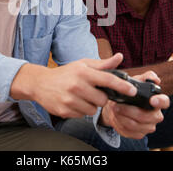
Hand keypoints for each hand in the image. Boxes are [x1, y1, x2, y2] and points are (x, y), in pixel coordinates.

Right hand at [10, 53, 137, 117]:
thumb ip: (103, 64)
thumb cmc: (65, 73)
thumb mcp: (83, 64)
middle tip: (92, 91)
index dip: (122, 86)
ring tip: (81, 96)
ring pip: (93, 110)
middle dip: (101, 97)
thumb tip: (120, 57)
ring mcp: (70, 99)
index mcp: (83, 72)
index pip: (108, 80)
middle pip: (102, 99)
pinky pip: (82, 115)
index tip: (132, 90)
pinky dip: (81, 110)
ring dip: (91, 105)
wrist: (40, 83)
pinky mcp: (64, 111)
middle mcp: (77, 86)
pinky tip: (73, 102)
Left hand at [100, 71, 169, 138]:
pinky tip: (116, 117)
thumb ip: (146, 77)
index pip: (164, 102)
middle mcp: (155, 116)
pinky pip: (129, 131)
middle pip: (146, 117)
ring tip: (114, 109)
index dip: (160, 101)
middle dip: (129, 111)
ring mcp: (148, 126)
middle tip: (117, 106)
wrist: (116, 105)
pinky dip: (120, 124)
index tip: (152, 100)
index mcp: (157, 101)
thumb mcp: (136, 81)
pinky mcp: (139, 134)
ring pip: (135, 125)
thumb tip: (155, 79)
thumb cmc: (129, 92)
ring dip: (122, 117)